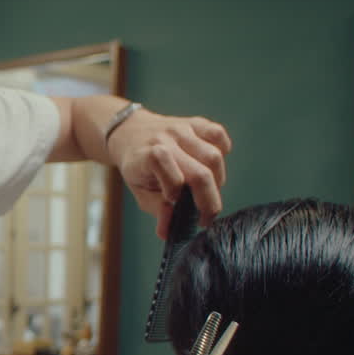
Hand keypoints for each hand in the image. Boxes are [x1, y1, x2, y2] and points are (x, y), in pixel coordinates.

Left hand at [110, 111, 231, 238]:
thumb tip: (168, 231)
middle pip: (200, 172)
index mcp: (147, 155)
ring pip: (214, 157)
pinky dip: (223, 152)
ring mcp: (183, 129)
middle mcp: (167, 139)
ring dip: (217, 180)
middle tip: (205, 216)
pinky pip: (219, 135)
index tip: (177, 206)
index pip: (170, 175)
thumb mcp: (139, 191)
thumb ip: (156, 210)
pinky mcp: (197, 123)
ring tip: (206, 191)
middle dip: (208, 201)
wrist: (130, 132)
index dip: (175, 192)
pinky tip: (211, 166)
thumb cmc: (138, 167)